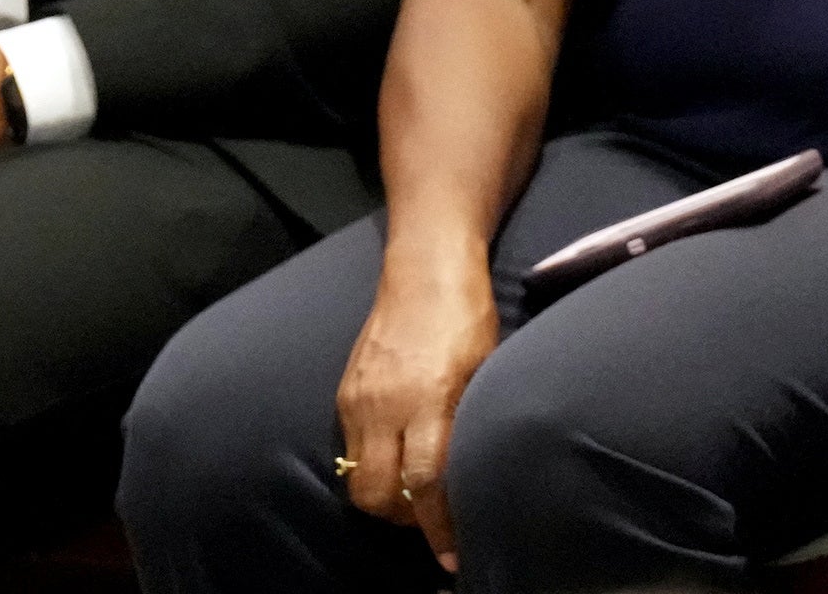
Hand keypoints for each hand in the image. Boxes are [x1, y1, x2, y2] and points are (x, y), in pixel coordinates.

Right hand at [336, 252, 498, 570]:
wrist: (424, 268)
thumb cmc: (468, 315)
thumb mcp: (483, 369)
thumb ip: (468, 422)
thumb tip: (469, 474)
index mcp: (427, 399)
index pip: (427, 482)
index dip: (438, 527)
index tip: (451, 558)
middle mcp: (384, 405)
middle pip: (379, 494)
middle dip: (404, 519)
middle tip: (432, 519)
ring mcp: (357, 400)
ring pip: (358, 478)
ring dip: (385, 497)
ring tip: (415, 492)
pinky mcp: (343, 394)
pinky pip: (350, 450)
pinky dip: (372, 465)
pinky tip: (396, 456)